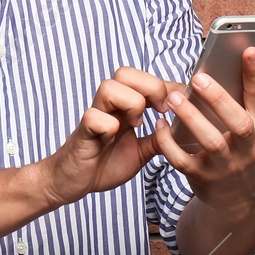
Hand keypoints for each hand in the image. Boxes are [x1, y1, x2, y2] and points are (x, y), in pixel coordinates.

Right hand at [38, 65, 175, 208]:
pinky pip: (92, 118)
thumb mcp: (142, 151)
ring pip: (108, 87)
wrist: (73, 182)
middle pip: (124, 72)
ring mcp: (95, 118)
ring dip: (129, 104)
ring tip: (136, 124)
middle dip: (149, 88)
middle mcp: (108, 107)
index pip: (143, 78)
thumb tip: (181, 130)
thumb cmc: (104, 164)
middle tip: (159, 111)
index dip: (165, 86)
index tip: (176, 106)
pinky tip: (111, 141)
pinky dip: (107, 128)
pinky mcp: (83, 133)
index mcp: (124, 108)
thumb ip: (159, 139)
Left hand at [149, 47, 254, 211]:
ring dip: (191, 118)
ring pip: (210, 142)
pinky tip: (159, 124)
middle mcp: (249, 149)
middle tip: (197, 77)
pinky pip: (182, 161)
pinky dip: (168, 142)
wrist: (237, 200)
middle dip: (219, 99)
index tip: (247, 49)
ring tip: (173, 98)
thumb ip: (254, 98)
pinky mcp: (202, 178)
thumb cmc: (243, 151)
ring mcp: (226, 166)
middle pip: (239, 124)